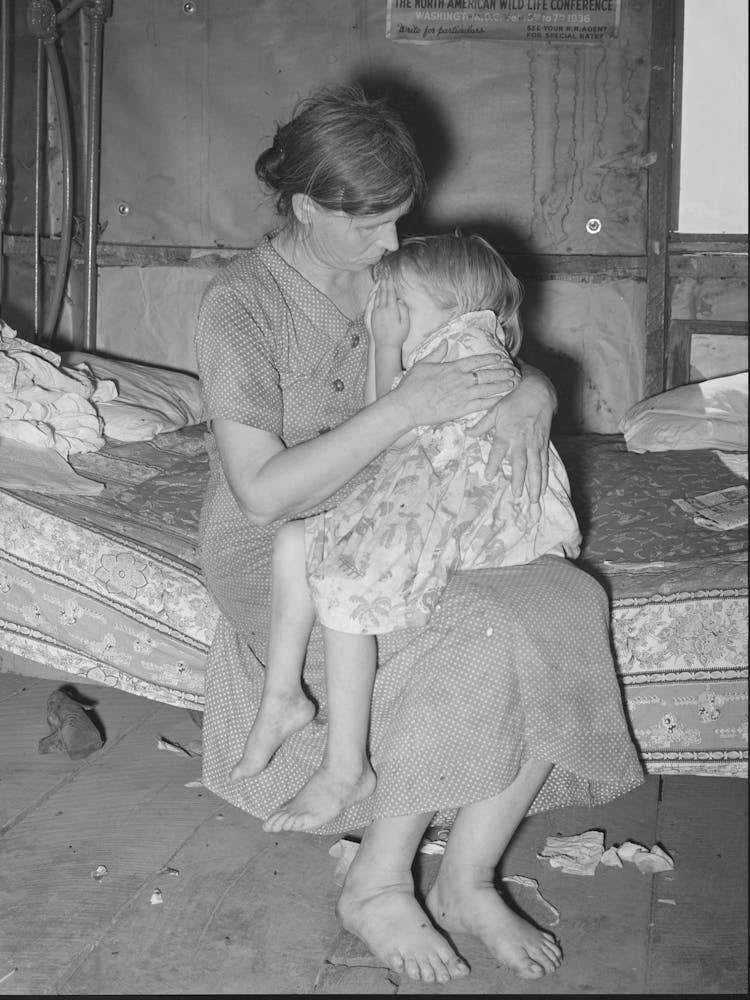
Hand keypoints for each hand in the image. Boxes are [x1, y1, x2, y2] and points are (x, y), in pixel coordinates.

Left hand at [368, 276, 409, 349]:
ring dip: (379, 288)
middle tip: (384, 276)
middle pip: (383, 293)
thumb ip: (403, 310)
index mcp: (391, 310)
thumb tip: (399, 301)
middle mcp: (382, 310)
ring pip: (377, 297)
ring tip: (380, 282)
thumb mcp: (405, 323)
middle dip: (384, 284)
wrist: (386, 345)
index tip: (390, 278)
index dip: (390, 285)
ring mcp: (376, 313)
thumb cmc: (398, 336)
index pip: (390, 294)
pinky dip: (375, 296)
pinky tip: (376, 294)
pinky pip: (373, 303)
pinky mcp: (372, 317)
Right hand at [391, 343, 517, 428]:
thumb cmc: (411, 386)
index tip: (500, 358)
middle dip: (501, 372)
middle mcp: (460, 380)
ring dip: (502, 385)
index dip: (490, 359)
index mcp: (452, 368)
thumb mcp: (422, 364)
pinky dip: (493, 401)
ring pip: (487, 389)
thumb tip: (445, 342)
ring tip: (513, 383)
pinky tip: (502, 399)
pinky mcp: (460, 410)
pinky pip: (481, 405)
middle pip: (486, 374)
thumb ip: (437, 353)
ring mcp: (462, 395)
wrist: (406, 406)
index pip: (476, 361)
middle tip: (513, 371)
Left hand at [467, 365, 555, 501]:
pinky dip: (544, 477)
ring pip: (536, 467)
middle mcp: (521, 440)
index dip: (493, 464)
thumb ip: (482, 425)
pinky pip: (544, 463)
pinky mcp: (543, 444)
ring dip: (534, 484)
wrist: (538, 392)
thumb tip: (467, 433)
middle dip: (519, 480)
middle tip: (516, 495)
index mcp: (507, 432)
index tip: (489, 476)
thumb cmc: (513, 401)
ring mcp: (534, 443)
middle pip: (521, 463)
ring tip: (532, 499)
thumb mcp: (495, 410)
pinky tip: (542, 490)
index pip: (498, 451)